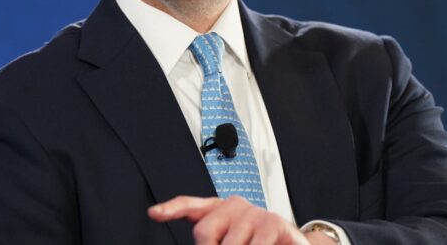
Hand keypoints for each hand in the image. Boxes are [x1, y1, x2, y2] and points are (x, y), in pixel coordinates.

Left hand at [148, 195, 309, 244]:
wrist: (293, 244)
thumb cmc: (256, 244)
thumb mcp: (229, 242)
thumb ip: (211, 242)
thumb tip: (202, 242)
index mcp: (218, 211)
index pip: (190, 206)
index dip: (171, 209)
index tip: (154, 213)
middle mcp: (234, 206)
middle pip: (204, 233)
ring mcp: (254, 212)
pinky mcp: (273, 223)